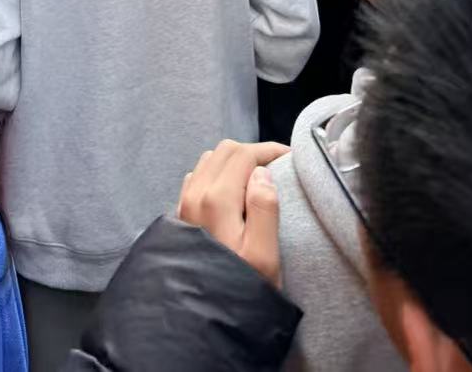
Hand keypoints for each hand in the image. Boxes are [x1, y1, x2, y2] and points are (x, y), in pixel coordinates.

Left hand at [177, 140, 287, 287]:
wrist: (201, 320)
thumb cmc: (239, 289)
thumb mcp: (263, 256)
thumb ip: (264, 209)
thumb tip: (262, 173)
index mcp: (216, 199)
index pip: (243, 154)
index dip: (269, 150)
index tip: (290, 159)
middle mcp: (194, 194)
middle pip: (225, 151)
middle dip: (253, 153)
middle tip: (277, 167)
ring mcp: (184, 203)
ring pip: (209, 160)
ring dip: (234, 161)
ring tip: (258, 177)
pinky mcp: (180, 214)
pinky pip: (198, 176)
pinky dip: (218, 172)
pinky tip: (233, 190)